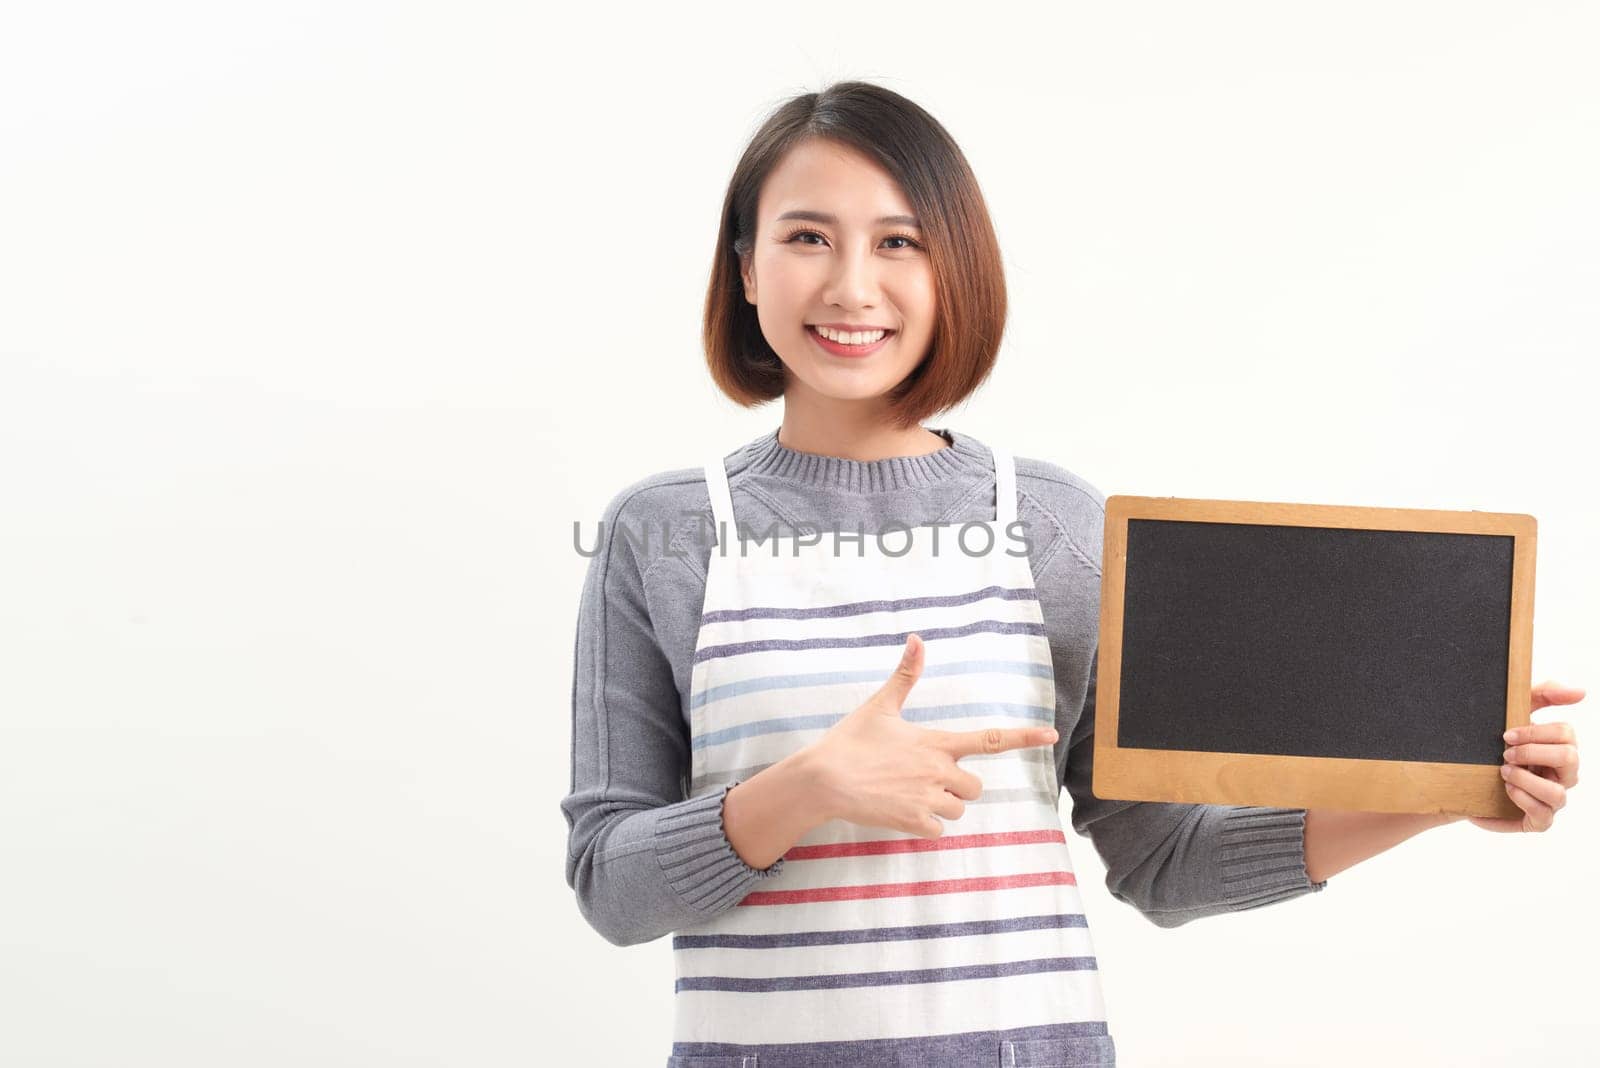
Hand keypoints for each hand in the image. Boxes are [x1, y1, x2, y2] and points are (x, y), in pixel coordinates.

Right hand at [804, 632, 1059, 838]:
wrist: (824, 778)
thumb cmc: (850, 740)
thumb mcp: (880, 705)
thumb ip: (905, 676)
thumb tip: (917, 638)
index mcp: (935, 742)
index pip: (990, 739)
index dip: (1023, 737)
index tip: (1051, 736)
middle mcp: (938, 770)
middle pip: (975, 786)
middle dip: (958, 785)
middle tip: (926, 778)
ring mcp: (927, 798)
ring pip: (958, 809)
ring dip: (942, 805)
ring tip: (909, 793)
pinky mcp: (913, 822)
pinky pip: (939, 830)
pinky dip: (926, 825)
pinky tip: (903, 811)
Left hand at [1467, 680, 1583, 832]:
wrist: (1462, 781)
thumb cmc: (1495, 747)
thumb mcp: (1513, 715)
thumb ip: (1543, 695)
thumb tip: (1580, 691)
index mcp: (1559, 749)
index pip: (1567, 734)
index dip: (1536, 732)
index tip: (1506, 735)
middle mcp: (1562, 775)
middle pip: (1569, 758)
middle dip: (1532, 752)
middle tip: (1505, 753)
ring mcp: (1552, 800)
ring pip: (1559, 792)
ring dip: (1526, 779)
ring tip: (1504, 772)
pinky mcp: (1538, 820)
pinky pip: (1543, 814)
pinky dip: (1522, 798)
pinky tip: (1506, 789)